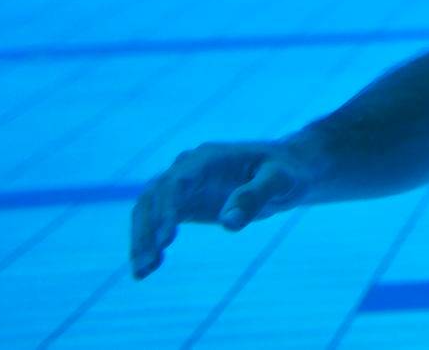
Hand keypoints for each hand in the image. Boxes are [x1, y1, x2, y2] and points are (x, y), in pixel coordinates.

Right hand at [129, 138, 320, 279]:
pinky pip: (157, 221)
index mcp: (210, 157)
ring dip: (141, 239)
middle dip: (147, 229)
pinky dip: (149, 242)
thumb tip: (228, 222)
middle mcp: (190, 168)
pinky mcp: (185, 202)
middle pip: (154, 196)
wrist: (287, 170)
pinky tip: (147, 269)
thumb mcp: (280, 180)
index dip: (167, 208)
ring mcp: (184, 185)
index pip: (178, 181)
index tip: (166, 240)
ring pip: (148, 209)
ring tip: (142, 272)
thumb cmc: (286, 171)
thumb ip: (255, 196)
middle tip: (147, 263)